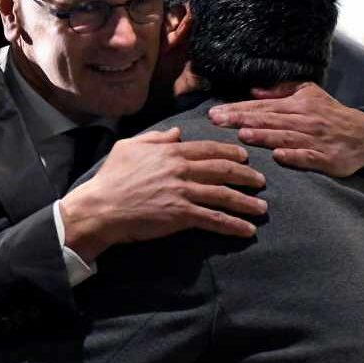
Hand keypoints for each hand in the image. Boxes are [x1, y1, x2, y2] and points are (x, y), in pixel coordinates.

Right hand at [58, 128, 267, 262]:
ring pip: (223, 195)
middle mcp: (181, 169)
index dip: (230, 153)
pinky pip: (214, 219)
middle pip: (223, 170)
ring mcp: (183, 192)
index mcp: (171, 152)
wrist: (101, 207)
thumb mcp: (128, 147)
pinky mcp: (181, 215)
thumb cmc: (110, 178)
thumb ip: (155, 138)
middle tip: (261, 181)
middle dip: (246, 175)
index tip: (244, 157)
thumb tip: (176, 132)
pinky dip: (233, 225)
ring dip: (246, 202)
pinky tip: (247, 230)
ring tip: (262, 208)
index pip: (208, 149)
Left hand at [207, 83, 363, 176]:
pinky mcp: (326, 158)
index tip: (215, 113)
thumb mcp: (309, 94)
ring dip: (264, 136)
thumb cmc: (330, 114)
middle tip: (216, 122)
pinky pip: (308, 157)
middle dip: (241, 120)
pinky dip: (294, 157)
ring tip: (242, 134)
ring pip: (285, 137)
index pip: (262, 106)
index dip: (238, 109)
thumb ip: (281, 91)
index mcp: (297, 105)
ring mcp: (315, 140)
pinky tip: (278, 156)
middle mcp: (304, 120)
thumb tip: (252, 89)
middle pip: (268, 120)